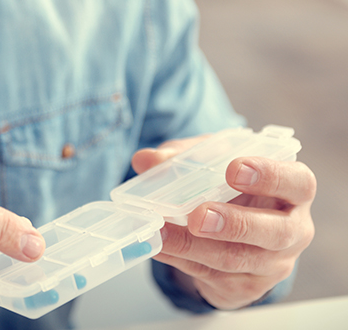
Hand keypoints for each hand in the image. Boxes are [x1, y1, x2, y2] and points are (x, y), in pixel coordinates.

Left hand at [131, 136, 315, 309]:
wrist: (232, 230)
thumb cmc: (230, 185)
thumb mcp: (211, 161)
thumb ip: (182, 156)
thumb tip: (146, 159)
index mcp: (292, 189)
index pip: (297, 182)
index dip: (269, 175)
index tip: (234, 169)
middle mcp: (292, 229)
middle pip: (275, 231)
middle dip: (234, 223)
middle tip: (198, 215)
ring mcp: (272, 263)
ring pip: (237, 259)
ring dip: (194, 246)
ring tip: (162, 233)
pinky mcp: (246, 286)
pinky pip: (212, 275)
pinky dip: (181, 259)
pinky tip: (159, 246)